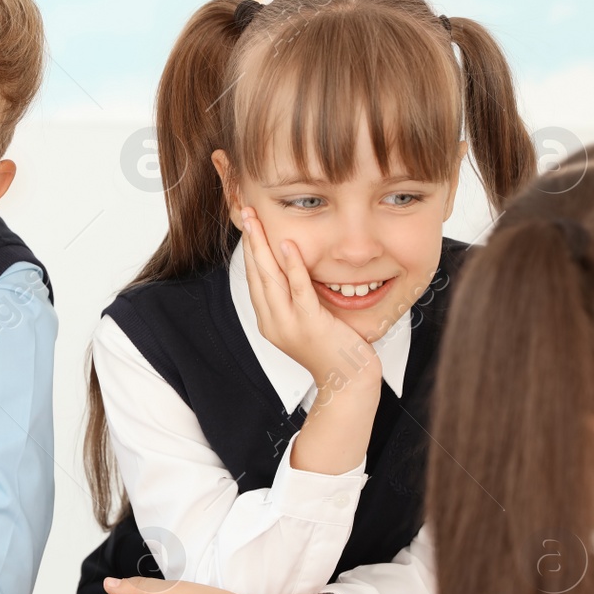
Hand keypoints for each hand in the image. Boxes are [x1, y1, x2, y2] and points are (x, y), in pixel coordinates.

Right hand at [238, 206, 379, 389]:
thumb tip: (296, 274)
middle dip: (250, 241)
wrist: (347, 381)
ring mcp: (288, 325)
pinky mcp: (309, 324)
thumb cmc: (334, 351)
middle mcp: (273, 322)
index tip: (249, 226)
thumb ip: (297, 301)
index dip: (249, 250)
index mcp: (269, 322)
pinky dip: (292, 266)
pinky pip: (298, 289)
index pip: (254, 279)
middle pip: (256, 274)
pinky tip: (287, 245)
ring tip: (256, 220)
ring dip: (262, 246)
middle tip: (245, 212)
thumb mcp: (308, 323)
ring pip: (270, 278)